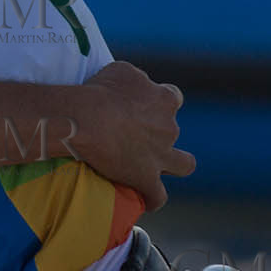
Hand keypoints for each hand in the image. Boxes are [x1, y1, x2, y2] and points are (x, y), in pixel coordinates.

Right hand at [75, 61, 195, 211]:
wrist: (87, 119)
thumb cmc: (99, 90)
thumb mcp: (120, 70)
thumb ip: (136, 79)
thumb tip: (136, 85)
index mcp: (164, 99)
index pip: (172, 97)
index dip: (158, 103)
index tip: (141, 105)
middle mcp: (169, 127)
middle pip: (171, 130)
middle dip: (157, 132)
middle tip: (130, 133)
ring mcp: (161, 155)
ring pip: (184, 164)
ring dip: (173, 165)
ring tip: (154, 168)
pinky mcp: (146, 178)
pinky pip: (157, 195)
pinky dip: (152, 198)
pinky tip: (145, 199)